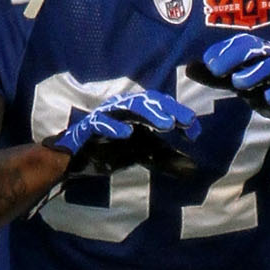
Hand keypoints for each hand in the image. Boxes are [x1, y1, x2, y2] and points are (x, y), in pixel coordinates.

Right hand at [53, 87, 201, 174]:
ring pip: (128, 107)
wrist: (75, 161)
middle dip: (169, 109)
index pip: (160, 107)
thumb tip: (192, 168)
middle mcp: (121, 110)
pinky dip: (113, 127)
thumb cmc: (108, 153)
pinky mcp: (87, 128)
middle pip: (148, 101)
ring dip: (149, 114)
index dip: (179, 115)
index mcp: (135, 113)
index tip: (194, 132)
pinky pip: (100, 123)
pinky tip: (128, 133)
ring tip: (166, 124)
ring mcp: (105, 116)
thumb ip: (164, 158)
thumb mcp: (143, 156)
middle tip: (187, 122)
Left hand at [194, 31, 269, 123]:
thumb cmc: (267, 89)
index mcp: (262, 51)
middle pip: (257, 48)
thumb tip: (189, 68)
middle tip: (215, 70)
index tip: (206, 61)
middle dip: (235, 57)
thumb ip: (217, 77)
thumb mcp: (239, 83)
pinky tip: (268, 98)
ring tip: (237, 84)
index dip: (225, 49)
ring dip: (255, 72)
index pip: (243, 43)